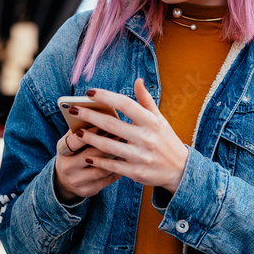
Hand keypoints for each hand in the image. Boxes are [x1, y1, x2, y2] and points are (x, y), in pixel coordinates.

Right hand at [53, 127, 121, 204]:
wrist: (65, 179)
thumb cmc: (75, 151)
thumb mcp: (73, 139)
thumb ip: (84, 127)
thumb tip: (103, 113)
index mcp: (62, 150)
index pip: (75, 140)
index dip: (91, 131)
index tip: (106, 123)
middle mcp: (67, 166)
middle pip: (90, 154)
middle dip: (107, 143)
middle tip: (122, 134)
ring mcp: (76, 180)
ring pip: (100, 169)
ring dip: (115, 158)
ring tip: (127, 148)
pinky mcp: (86, 190)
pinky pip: (106, 180)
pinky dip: (117, 170)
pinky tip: (126, 162)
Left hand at [70, 78, 188, 193]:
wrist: (180, 169)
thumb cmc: (166, 140)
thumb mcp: (160, 119)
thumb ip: (146, 101)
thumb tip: (137, 81)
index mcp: (151, 121)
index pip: (125, 104)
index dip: (106, 97)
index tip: (89, 93)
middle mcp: (146, 137)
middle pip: (112, 124)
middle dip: (90, 116)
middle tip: (73, 110)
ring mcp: (141, 156)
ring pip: (109, 146)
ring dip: (90, 139)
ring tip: (76, 131)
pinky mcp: (136, 172)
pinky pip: (113, 166)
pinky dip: (99, 162)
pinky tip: (87, 157)